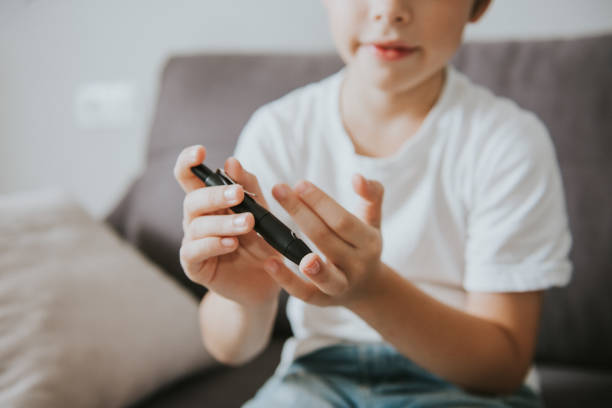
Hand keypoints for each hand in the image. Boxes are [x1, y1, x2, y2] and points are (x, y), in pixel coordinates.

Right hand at [174, 145, 280, 306]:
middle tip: (238, 194)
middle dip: (215, 195)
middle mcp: (196, 219)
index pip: (188, 176)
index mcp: (209, 202)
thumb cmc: (260, 243)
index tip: (200, 151)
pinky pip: (195, 251)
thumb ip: (249, 188)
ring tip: (247, 224)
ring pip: (196, 225)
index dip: (188, 162)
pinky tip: (231, 243)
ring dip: (223, 222)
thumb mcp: (261, 213)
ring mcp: (193, 242)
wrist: (264, 283)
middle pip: (193, 199)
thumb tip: (232, 162)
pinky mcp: (194, 266)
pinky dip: (213, 244)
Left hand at [262, 174, 384, 306]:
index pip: (342, 221)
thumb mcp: (372, 219)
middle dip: (301, 213)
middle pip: (326, 239)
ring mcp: (341, 286)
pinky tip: (270, 263)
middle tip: (278, 189)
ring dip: (307, 264)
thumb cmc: (362, 243)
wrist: (367, 287)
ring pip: (325, 277)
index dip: (321, 203)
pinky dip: (287, 280)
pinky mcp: (322, 301)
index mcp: (369, 242)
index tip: (299, 184)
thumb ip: (371, 195)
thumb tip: (358, 178)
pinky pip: (305, 294)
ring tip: (283, 245)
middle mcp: (357, 265)